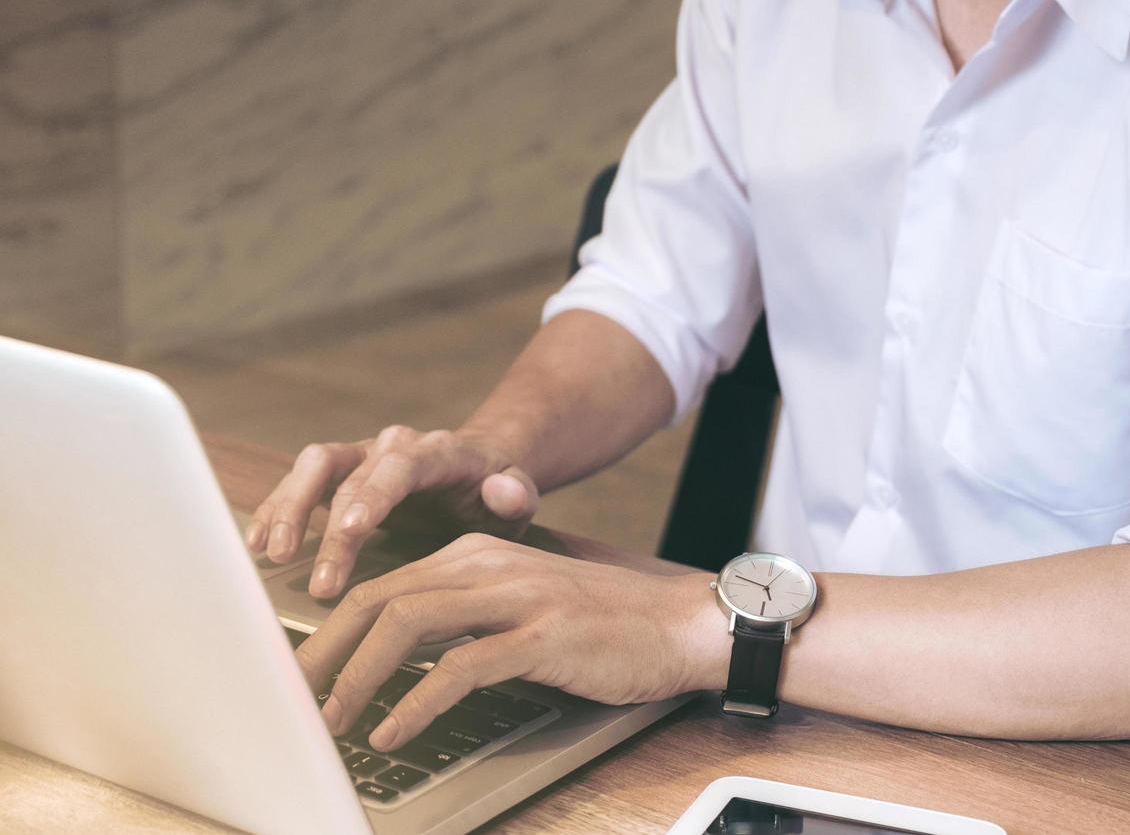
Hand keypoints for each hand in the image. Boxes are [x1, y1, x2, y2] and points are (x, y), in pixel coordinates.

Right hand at [243, 425, 538, 597]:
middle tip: (322, 583)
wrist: (481, 470)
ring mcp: (363, 454)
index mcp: (440, 451)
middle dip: (332, 532)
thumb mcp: (519, 498)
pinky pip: (301, 479)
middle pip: (355, 479)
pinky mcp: (340, 470)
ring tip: (272, 554)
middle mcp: (395, 445)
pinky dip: (277, 507)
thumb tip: (503, 488)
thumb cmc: (498, 493)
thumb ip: (516, 495)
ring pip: (316, 467)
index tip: (351, 531)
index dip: (373, 496)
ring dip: (290, 509)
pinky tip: (257, 543)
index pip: (402, 467)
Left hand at [293, 533, 723, 751]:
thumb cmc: (603, 625)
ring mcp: (517, 596)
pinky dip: (416, 702)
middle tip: (292, 700)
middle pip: (381, 599)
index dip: (331, 631)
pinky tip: (395, 730)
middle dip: (324, 653)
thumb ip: (465, 619)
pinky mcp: (543, 634)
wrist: (681, 625)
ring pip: (408, 625)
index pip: (383, 586)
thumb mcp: (523, 607)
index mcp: (478, 555)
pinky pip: (460, 666)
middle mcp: (490, 564)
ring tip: (332, 721)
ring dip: (358, 677)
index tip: (301, 675)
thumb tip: (398, 663)